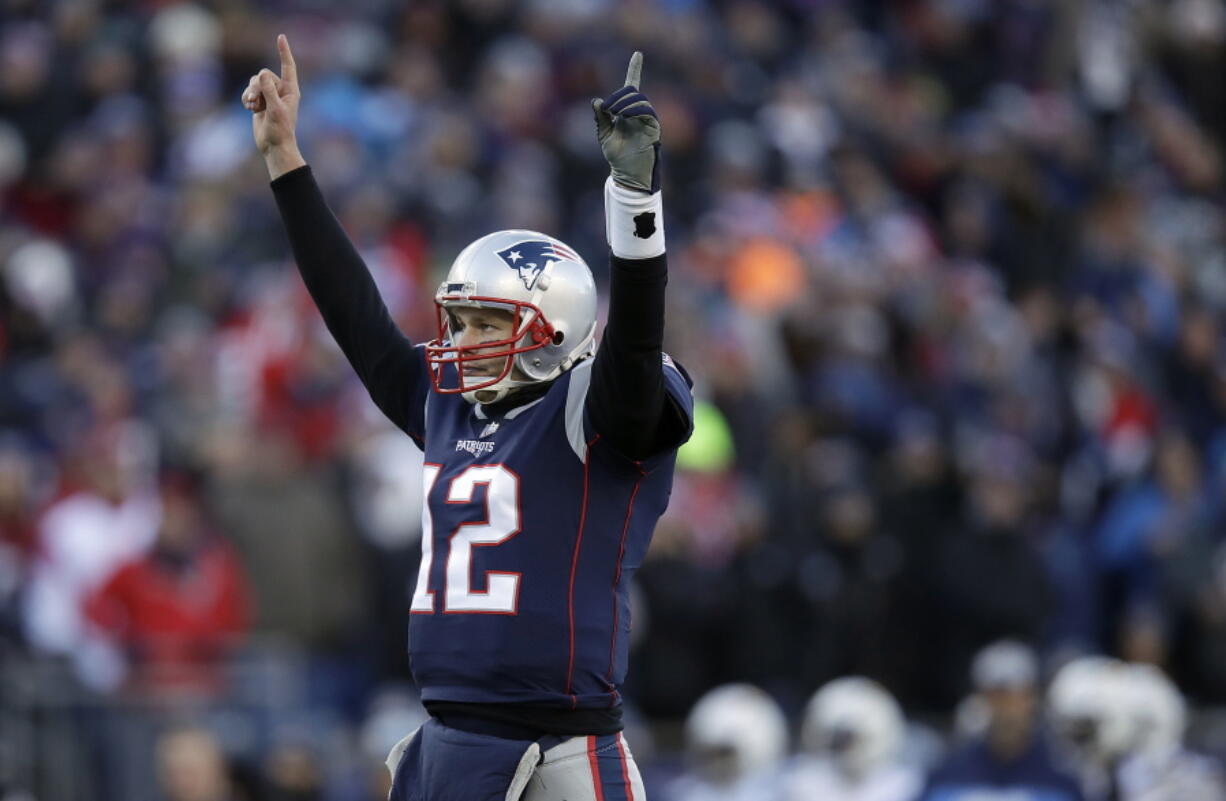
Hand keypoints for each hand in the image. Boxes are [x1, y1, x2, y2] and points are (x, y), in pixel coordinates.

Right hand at [242, 34, 304, 178]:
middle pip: (263, 75)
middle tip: (257, 102)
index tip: (280, 37)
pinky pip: (249, 91)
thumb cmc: (280, 130)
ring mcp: (269, 96)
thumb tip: (262, 74)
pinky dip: (247, 99)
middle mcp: (281, 90)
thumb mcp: (275, 109)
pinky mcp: (260, 102)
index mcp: (290, 90)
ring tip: (253, 107)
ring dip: (251, 93)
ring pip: (254, 82)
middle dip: (257, 86)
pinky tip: (250, 109)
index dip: (284, 52)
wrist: (274, 145)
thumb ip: (269, 91)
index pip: (288, 66)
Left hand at [593, 52, 660, 193]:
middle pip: (632, 91)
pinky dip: (635, 110)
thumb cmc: (617, 156)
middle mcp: (639, 112)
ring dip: (625, 102)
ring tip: (615, 113)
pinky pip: (647, 111)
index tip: (638, 53)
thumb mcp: (604, 134)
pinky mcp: (653, 128)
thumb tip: (597, 100)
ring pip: (639, 99)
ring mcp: (647, 119)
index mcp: (627, 111)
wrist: (628, 173)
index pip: (632, 86)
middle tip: (608, 109)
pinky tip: (624, 116)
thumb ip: (601, 117)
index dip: (635, 69)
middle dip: (619, 95)